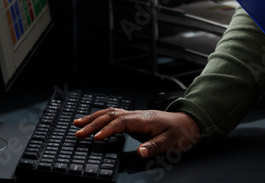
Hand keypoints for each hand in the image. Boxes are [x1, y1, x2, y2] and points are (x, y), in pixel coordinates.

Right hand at [73, 108, 201, 158]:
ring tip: (77, 124)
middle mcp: (137, 115)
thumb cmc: (179, 132)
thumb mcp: (171, 142)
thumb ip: (155, 147)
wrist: (187, 122)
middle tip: (78, 133)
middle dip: (93, 124)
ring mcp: (134, 115)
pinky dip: (100, 118)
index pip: (121, 122)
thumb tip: (140, 152)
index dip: (107, 130)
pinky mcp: (133, 118)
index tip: (95, 138)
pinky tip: (91, 122)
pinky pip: (113, 115)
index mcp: (144, 119)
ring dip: (93, 118)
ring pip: (109, 113)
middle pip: (111, 116)